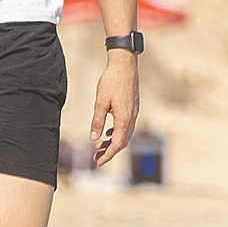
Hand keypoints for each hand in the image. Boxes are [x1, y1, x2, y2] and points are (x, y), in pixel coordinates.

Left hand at [87, 51, 139, 170]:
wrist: (125, 64)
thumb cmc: (112, 81)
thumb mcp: (100, 102)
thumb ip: (97, 121)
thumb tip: (93, 138)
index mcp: (124, 118)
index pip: (118, 144)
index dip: (108, 155)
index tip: (99, 162)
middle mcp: (132, 117)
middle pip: (122, 142)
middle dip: (110, 151)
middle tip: (96, 157)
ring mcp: (134, 112)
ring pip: (125, 134)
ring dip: (113, 142)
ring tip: (99, 146)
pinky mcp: (133, 107)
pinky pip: (126, 126)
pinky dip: (117, 132)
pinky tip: (108, 132)